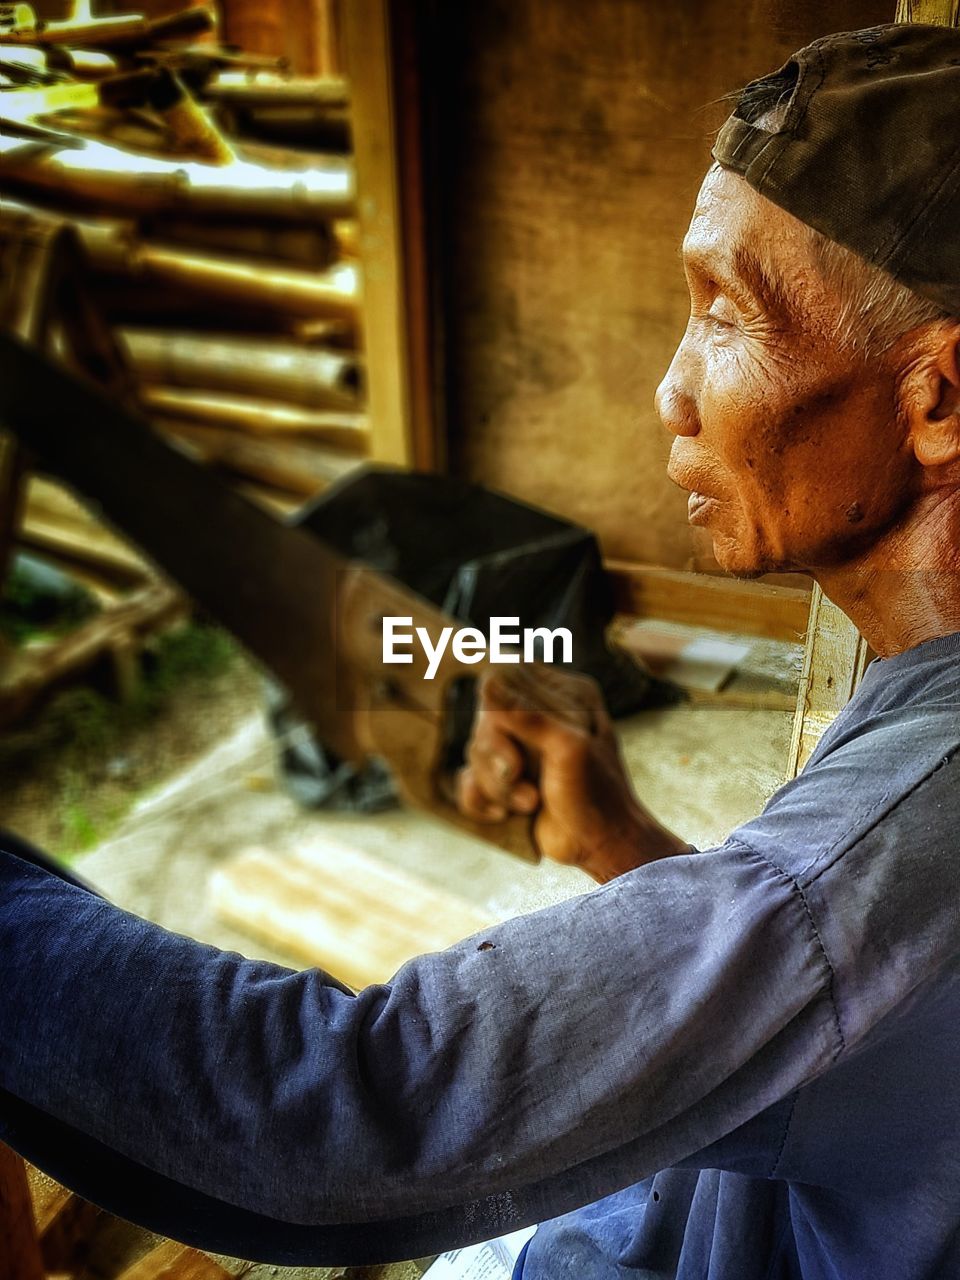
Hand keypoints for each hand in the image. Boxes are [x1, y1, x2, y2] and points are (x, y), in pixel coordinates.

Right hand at [456, 666, 688, 881]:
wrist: (599, 846)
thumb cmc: (596, 795)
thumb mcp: (568, 749)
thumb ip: (528, 715)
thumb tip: (487, 681)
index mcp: (563, 695)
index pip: (505, 678)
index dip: (499, 711)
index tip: (515, 745)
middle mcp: (539, 716)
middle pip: (484, 721)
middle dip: (499, 759)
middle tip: (521, 776)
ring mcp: (521, 747)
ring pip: (475, 753)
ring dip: (497, 786)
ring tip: (530, 802)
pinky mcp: (506, 778)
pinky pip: (467, 780)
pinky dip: (481, 800)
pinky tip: (504, 814)